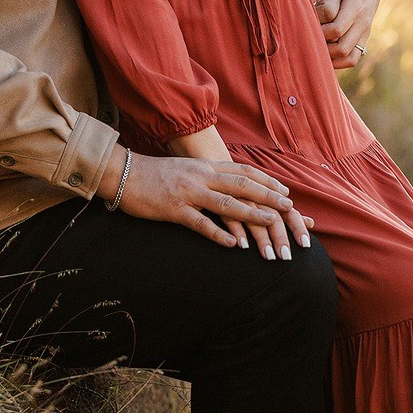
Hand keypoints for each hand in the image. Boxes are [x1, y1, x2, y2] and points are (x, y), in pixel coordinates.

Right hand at [164, 126, 314, 259]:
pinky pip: (200, 223)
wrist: (122, 173)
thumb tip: (228, 183)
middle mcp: (201, 176)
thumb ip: (207, 174)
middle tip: (290, 208)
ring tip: (271, 224)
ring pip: (226, 203)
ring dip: (251, 214)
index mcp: (204, 166)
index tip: (286, 192)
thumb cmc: (154, 173)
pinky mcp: (174, 209)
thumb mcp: (185, 168)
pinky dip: (218, 234)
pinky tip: (233, 245)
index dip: (267, 181)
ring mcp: (188, 192)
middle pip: (242, 185)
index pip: (243, 171)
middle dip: (269, 196)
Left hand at [305, 0, 382, 69]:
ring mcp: (364, 31)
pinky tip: (323, 56)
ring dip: (330, 59)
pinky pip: (354, 57)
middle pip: (342, 48)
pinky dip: (339, 62)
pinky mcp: (363, 36)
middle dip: (321, 48)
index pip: (337, 30)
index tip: (303, 26)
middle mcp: (363, 22)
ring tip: (311, 50)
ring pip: (349, 57)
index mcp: (356, 7)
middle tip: (303, 41)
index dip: (319, 33)